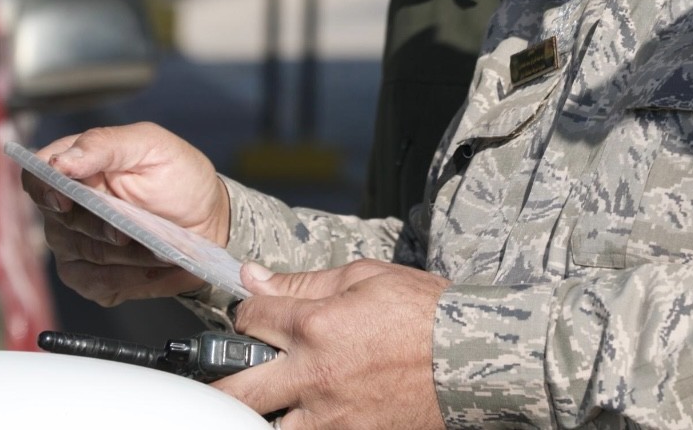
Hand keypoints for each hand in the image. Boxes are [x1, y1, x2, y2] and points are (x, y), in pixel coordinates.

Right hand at [22, 123, 230, 305]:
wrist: (208, 218)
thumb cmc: (178, 176)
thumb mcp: (152, 146)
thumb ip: (106, 145)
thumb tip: (61, 161)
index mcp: (76, 167)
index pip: (36, 177)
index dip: (45, 189)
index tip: (67, 199)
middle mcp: (67, 206)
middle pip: (60, 220)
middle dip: (99, 226)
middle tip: (130, 229)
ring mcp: (75, 243)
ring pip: (82, 252)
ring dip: (123, 253)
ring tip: (158, 247)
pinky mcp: (89, 276)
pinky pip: (95, 282)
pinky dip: (128, 276)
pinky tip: (154, 265)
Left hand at [214, 260, 450, 429]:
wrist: (470, 357)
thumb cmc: (424, 312)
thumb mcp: (365, 277)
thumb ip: (303, 282)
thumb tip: (254, 277)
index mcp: (316, 325)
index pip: (248, 320)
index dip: (246, 314)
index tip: (255, 318)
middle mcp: (314, 374)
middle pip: (235, 390)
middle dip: (222, 381)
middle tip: (230, 375)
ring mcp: (330, 416)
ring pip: (265, 427)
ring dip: (262, 413)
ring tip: (273, 400)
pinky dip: (302, 424)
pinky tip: (311, 410)